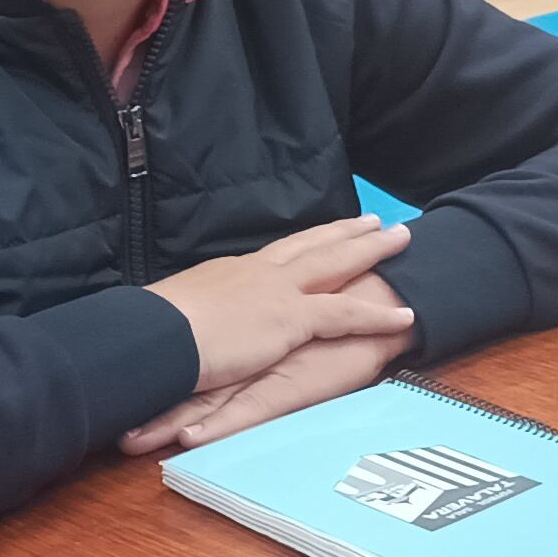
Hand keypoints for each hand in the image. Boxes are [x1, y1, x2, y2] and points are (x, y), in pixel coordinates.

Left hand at [124, 323, 412, 455]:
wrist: (391, 304)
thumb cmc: (341, 314)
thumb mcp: (290, 319)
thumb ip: (258, 327)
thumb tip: (219, 341)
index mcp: (242, 331)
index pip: (186, 353)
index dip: (145, 371)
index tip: (105, 391)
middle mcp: (246, 349)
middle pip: (185, 376)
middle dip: (145, 402)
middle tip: (105, 427)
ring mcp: (263, 369)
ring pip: (207, 397)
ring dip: (169, 418)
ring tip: (133, 441)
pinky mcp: (289, 386)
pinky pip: (248, 410)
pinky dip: (219, 424)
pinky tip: (192, 438)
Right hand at [134, 216, 412, 412]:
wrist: (152, 336)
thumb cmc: (154, 331)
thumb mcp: (176, 313)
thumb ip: (196, 315)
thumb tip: (191, 323)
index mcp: (232, 272)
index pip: (279, 252)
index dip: (306, 242)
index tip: (324, 233)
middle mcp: (259, 272)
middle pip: (313, 245)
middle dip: (346, 232)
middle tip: (375, 220)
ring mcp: (278, 292)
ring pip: (337, 264)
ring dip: (371, 251)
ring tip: (400, 239)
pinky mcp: (290, 319)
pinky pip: (346, 314)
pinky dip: (378, 315)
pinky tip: (405, 316)